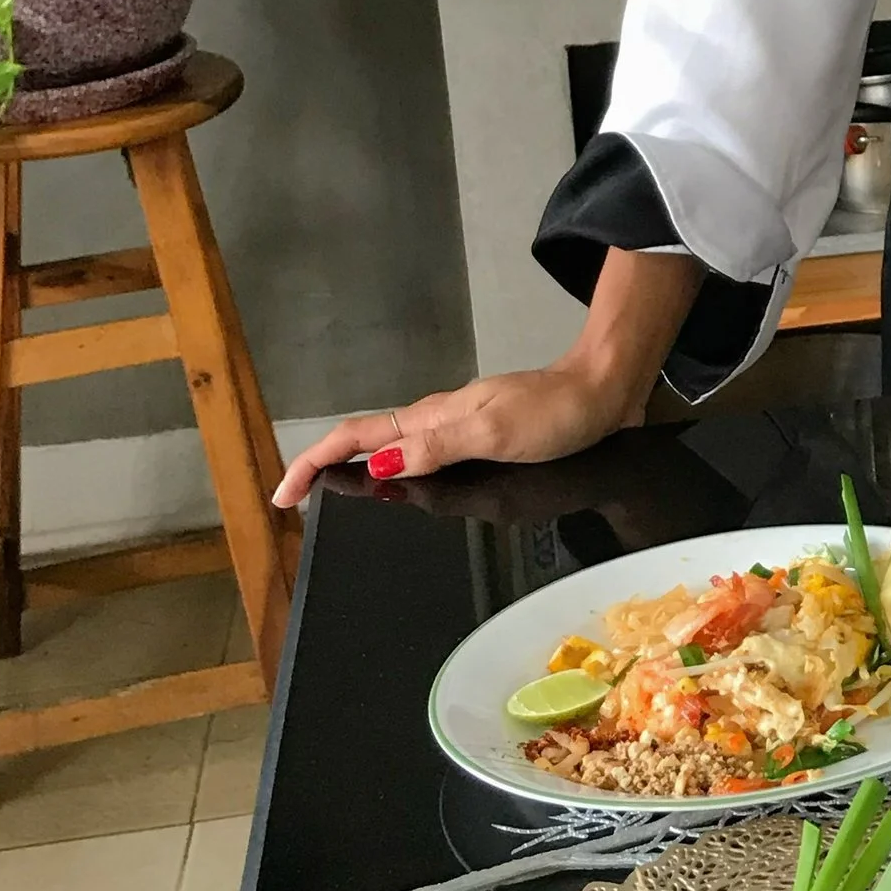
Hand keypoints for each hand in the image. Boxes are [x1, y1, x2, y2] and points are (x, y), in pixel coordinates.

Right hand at [272, 353, 647, 506]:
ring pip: (393, 447)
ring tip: (332, 497)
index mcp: (434, 417)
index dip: (314, 462)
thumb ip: (438, 448)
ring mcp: (461, 427)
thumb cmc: (557, 412)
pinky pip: (425, 455)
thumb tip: (380, 465)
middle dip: (324, 466)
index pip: (357, 437)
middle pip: (366, 441)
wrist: (607, 390)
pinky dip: (398, 472)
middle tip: (295, 501)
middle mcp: (440, 420)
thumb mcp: (495, 431)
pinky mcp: (484, 437)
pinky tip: (402, 489)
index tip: (283, 494)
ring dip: (357, 469)